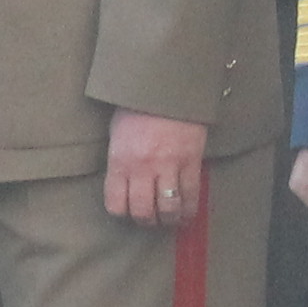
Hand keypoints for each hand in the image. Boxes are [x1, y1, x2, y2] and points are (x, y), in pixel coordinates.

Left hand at [105, 110, 210, 227]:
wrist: (166, 85)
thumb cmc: (138, 106)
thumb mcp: (117, 134)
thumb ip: (121, 161)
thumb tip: (125, 183)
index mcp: (120, 161)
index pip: (116, 204)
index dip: (122, 213)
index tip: (127, 212)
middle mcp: (142, 168)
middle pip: (143, 211)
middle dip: (146, 221)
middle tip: (150, 220)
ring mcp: (168, 165)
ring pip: (169, 207)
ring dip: (169, 219)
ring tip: (170, 220)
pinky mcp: (191, 161)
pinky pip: (191, 194)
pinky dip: (189, 209)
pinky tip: (188, 214)